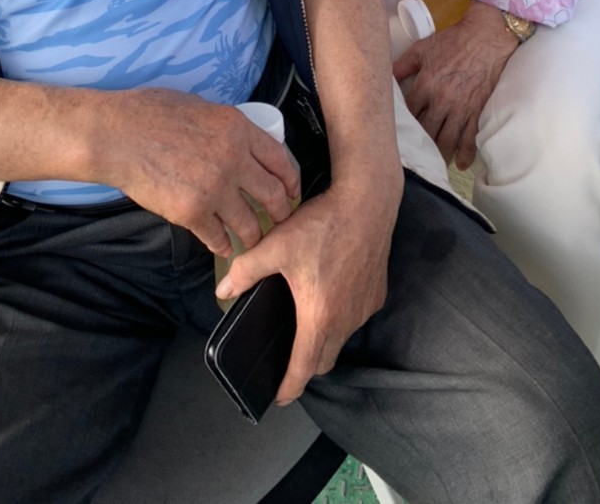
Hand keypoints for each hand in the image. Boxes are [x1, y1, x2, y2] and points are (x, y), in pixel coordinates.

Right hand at [104, 89, 299, 256]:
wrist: (116, 136)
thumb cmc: (151, 113)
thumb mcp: (201, 107)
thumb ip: (226, 127)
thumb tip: (242, 141)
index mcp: (237, 129)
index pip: (280, 160)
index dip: (291, 180)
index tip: (292, 191)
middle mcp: (232, 159)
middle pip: (273, 195)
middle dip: (280, 213)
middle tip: (278, 220)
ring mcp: (213, 188)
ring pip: (249, 223)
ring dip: (253, 235)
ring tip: (252, 240)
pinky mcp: (191, 213)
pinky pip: (218, 237)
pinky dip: (223, 244)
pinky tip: (223, 246)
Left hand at [215, 174, 398, 404]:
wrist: (367, 202)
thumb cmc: (323, 224)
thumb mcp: (276, 245)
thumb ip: (246, 270)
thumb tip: (223, 289)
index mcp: (319, 316)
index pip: (304, 368)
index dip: (289, 386)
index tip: (278, 397)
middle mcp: (346, 320)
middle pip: (324, 359)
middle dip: (305, 367)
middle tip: (286, 362)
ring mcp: (364, 308)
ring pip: (342, 338)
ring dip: (324, 340)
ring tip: (304, 326)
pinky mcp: (376, 294)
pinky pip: (355, 317)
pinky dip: (341, 318)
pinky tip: (327, 296)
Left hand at [391, 2, 518, 167]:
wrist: (486, 37)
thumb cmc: (453, 41)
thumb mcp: (422, 48)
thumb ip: (402, 65)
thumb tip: (385, 76)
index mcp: (425, 84)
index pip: (408, 113)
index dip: (402, 124)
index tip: (397, 133)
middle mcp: (441, 101)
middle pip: (426, 131)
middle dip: (419, 143)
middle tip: (413, 154)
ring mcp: (461, 108)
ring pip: (446, 140)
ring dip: (439, 154)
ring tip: (434, 162)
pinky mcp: (477, 111)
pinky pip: (471, 138)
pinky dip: (466, 154)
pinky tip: (461, 164)